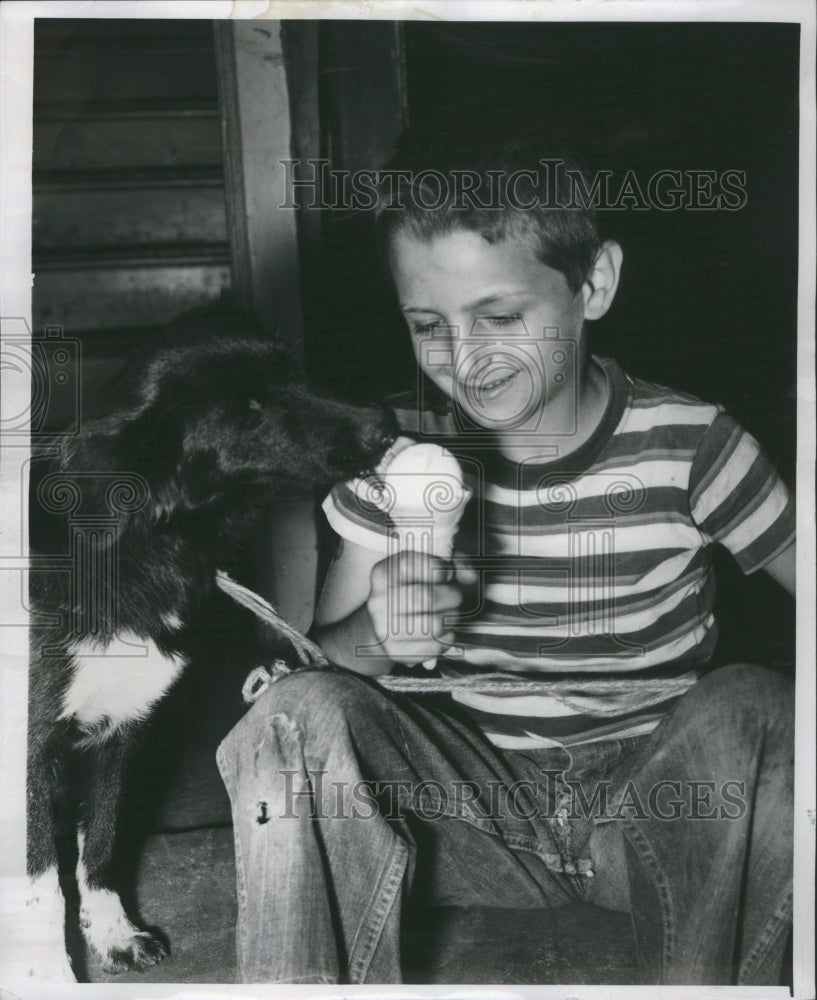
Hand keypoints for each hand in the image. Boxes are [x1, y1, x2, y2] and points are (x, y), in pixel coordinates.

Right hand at [366, 550, 463, 664]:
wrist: (385, 622)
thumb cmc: (413, 588)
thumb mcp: (429, 565)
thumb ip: (454, 562)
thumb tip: (470, 577)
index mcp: (383, 574)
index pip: (414, 566)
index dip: (440, 569)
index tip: (447, 573)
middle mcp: (378, 602)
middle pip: (427, 598)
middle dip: (452, 596)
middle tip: (455, 596)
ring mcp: (384, 629)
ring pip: (435, 625)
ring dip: (452, 619)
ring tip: (449, 613)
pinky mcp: (396, 652)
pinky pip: (435, 647)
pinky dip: (448, 639)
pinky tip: (443, 631)